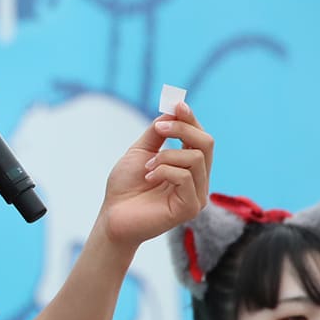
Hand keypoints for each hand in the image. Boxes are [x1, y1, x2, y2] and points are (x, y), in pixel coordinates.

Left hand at [98, 101, 212, 249]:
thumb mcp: (141, 151)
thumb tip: (174, 110)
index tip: (177, 105)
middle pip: (207, 143)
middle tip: (159, 129)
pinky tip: (149, 178)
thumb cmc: (126, 186)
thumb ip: (158, 133)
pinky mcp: (190, 208)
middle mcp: (199, 180)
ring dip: (166, 156)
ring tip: (147, 167)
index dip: (191, 119)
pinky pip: (186, 176)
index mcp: (189, 167)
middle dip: (183, 129)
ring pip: (196, 158)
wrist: (112, 214)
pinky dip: (164, 170)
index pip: (200, 138)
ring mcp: (197, 195)